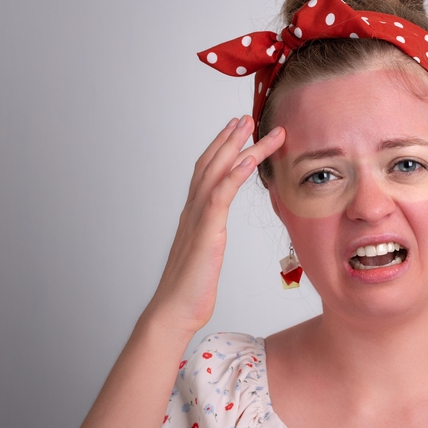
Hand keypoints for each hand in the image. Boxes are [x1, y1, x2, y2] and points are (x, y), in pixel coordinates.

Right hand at [143, 116, 284, 335]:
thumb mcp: (206, 254)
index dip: (221, 148)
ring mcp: (198, 219)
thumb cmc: (190, 289)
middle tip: (247, 117)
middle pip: (212, 164)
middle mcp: (194, 211)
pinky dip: (235, 175)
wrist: (174, 310)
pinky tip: (249, 160)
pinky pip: (220, 196)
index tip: (236, 130)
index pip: (208, 172)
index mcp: (195, 215)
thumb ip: (209, 236)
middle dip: (229, 138)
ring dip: (237, 147)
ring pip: (217, 173)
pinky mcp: (207, 232)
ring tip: (253, 127)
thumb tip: (215, 232)